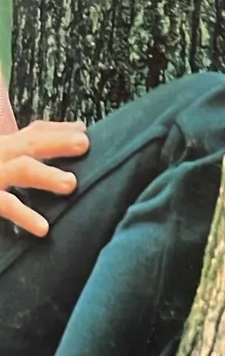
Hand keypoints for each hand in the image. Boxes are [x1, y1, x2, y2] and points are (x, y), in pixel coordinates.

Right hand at [0, 120, 88, 236]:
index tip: (82, 128)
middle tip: (86, 143)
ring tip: (71, 184)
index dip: (56, 129)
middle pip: (28, 142)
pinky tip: (43, 228)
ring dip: (45, 174)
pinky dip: (23, 215)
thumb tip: (51, 164)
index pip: (29, 133)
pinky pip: (4, 204)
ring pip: (20, 168)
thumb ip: (16, 161)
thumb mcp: (1, 162)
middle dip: (57, 141)